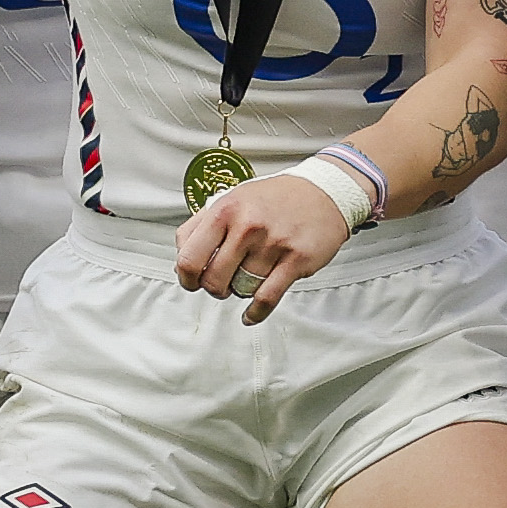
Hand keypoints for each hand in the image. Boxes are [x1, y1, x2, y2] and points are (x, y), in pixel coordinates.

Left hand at [176, 171, 354, 323]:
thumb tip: (181, 259)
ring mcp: (273, 243)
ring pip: (241, 290)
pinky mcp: (296, 259)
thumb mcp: (231, 198)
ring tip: (247, 280)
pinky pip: (267, 298)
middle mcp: (247, 226)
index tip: (191, 282)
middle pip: (214, 280)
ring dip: (241, 292)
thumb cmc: (274, 198)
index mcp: (225, 210)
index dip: (186, 278)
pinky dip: (255, 313)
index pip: (189, 258)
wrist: (324, 192)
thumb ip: (200, 225)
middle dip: (215, 288)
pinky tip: (250, 315)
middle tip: (222, 284)